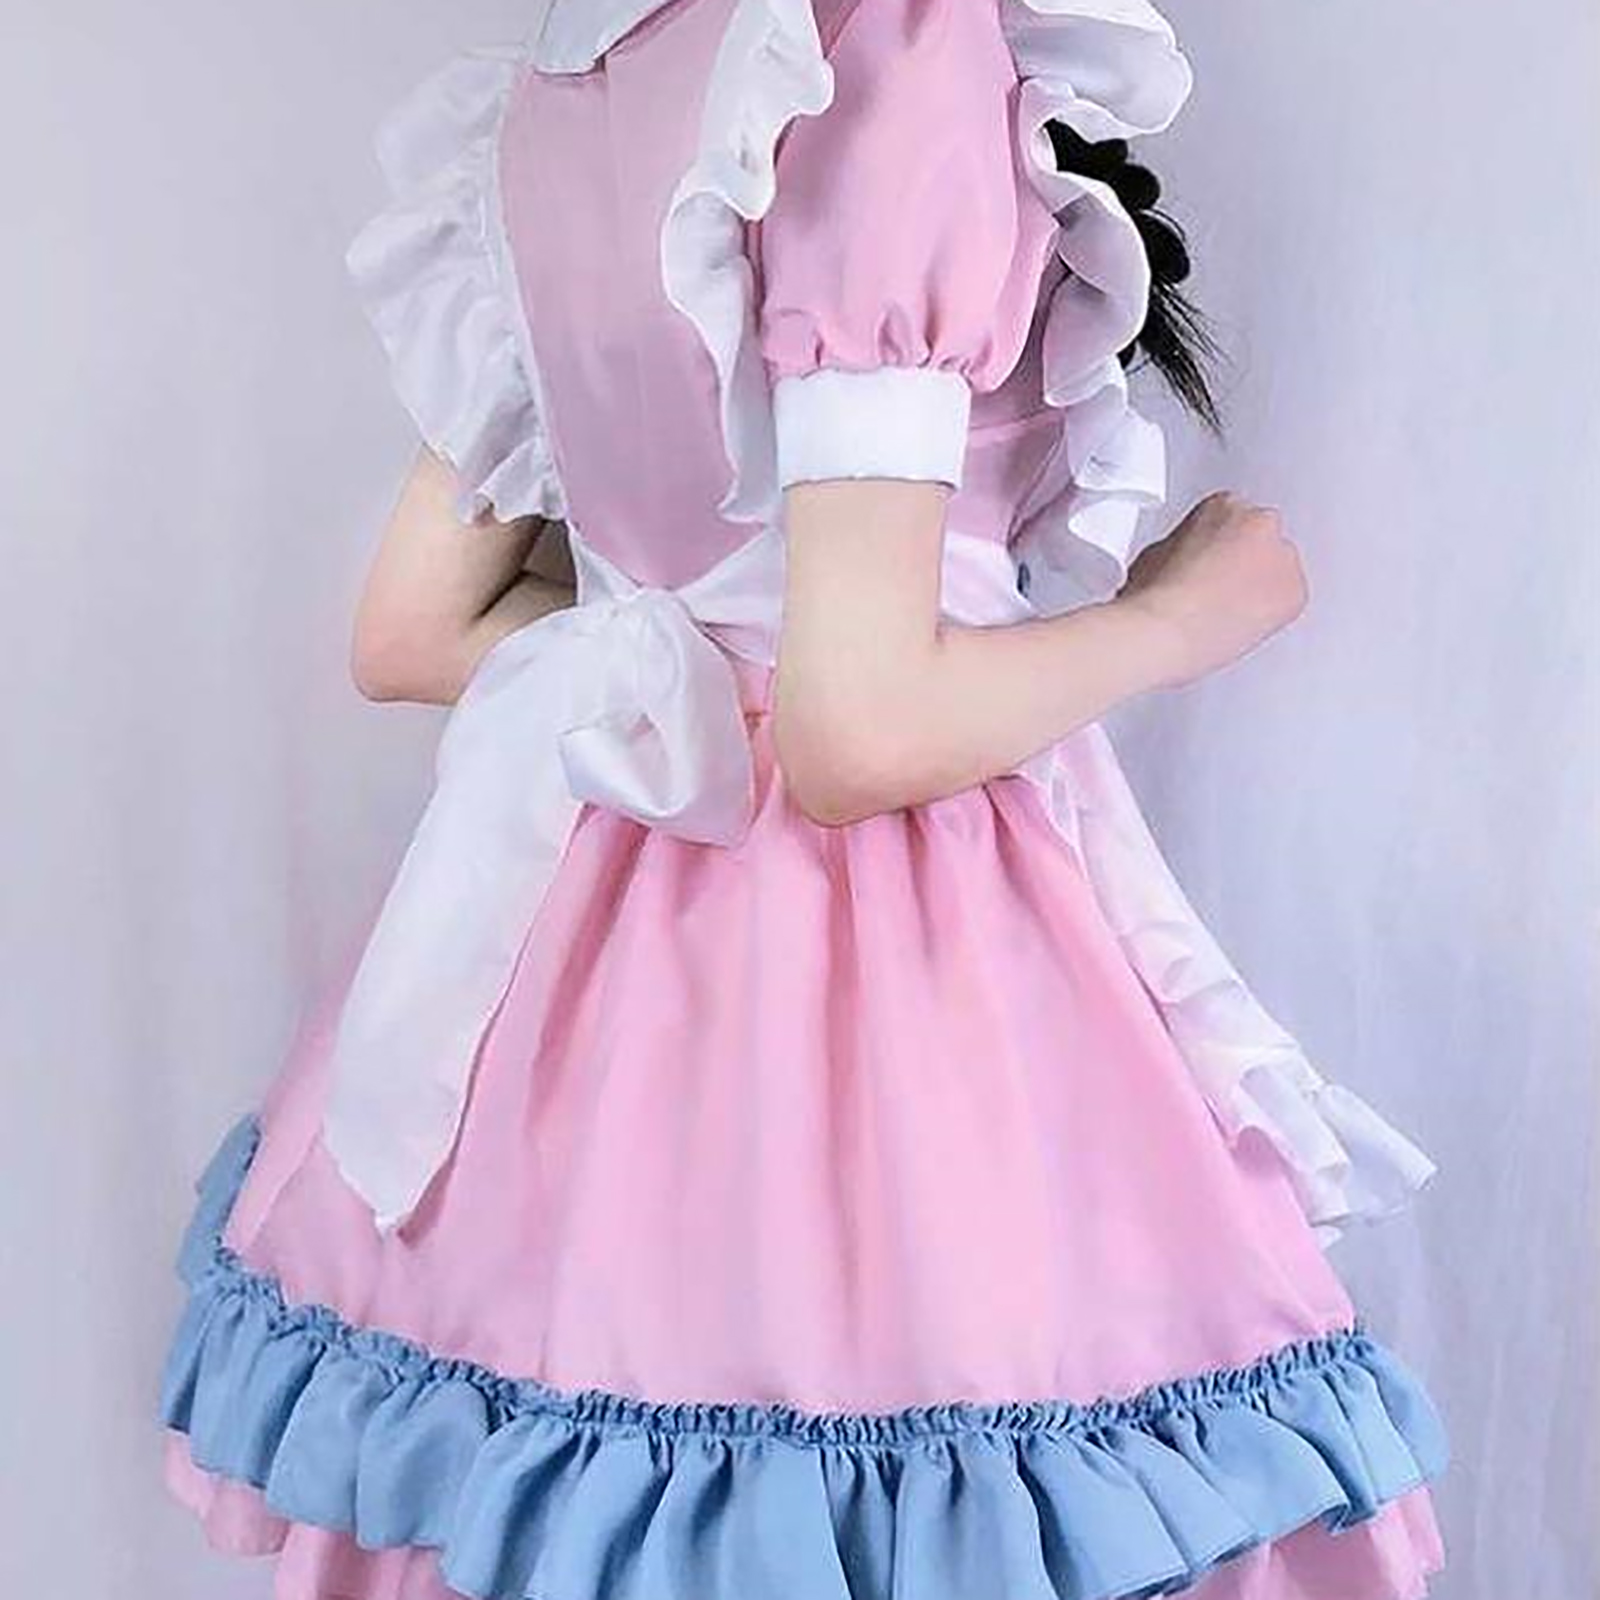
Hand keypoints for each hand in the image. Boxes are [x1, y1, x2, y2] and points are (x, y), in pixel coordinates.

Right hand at [1115, 491, 1308, 688]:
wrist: (1166, 632)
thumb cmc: (1156, 597)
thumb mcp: (1157, 551)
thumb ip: (1188, 544)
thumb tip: (1192, 560)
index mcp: (1225, 504)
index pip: (1233, 517)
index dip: (1218, 545)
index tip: (1209, 562)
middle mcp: (1261, 522)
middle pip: (1261, 539)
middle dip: (1244, 562)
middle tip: (1218, 588)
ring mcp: (1283, 556)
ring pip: (1278, 569)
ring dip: (1260, 586)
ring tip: (1227, 610)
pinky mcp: (1295, 592)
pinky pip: (1290, 600)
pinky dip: (1271, 613)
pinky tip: (1242, 623)